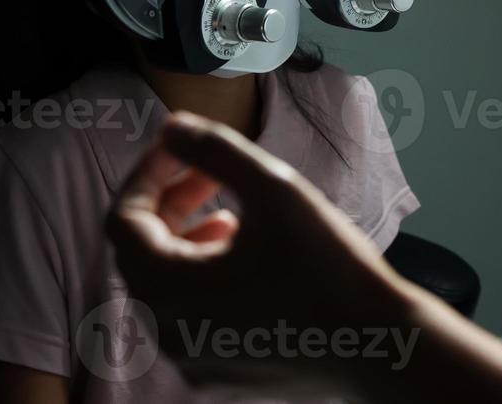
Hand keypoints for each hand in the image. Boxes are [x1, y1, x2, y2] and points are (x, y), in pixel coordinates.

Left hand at [106, 113, 501, 401]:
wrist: (379, 345)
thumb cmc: (328, 266)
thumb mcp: (273, 189)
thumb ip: (215, 149)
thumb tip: (171, 127)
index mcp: (167, 289)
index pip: (122, 219)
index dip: (148, 173)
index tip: (184, 146)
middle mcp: (166, 333)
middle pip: (140, 253)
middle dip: (169, 202)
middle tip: (211, 172)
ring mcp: (192, 360)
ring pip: (166, 286)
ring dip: (187, 241)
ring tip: (231, 216)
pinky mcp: (220, 374)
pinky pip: (193, 317)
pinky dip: (206, 279)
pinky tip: (250, 260)